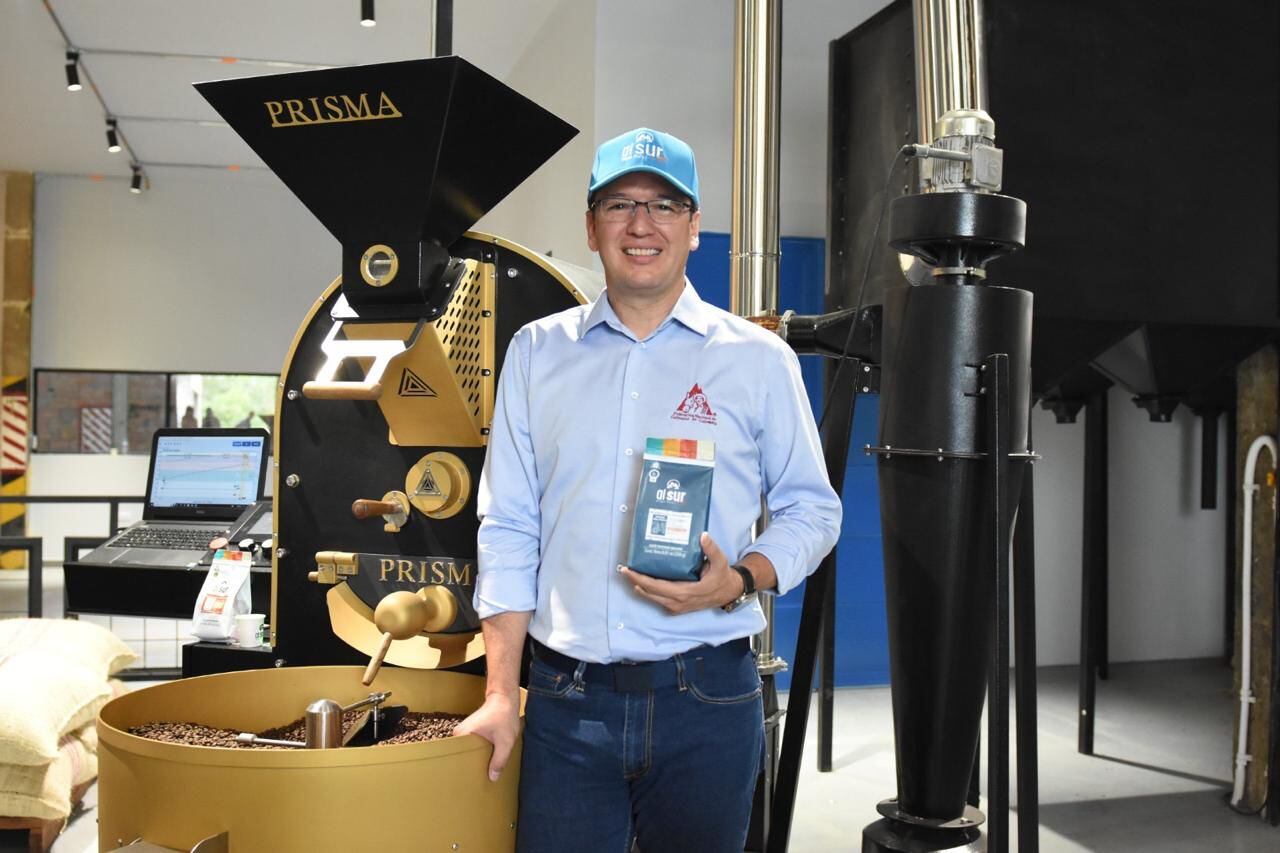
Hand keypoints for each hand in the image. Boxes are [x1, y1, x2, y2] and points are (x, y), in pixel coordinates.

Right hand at [453, 691, 520, 780]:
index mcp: (463, 735)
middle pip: (463, 755)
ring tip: (483, 770)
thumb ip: (499, 760)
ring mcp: (464, 731)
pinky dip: (479, 751)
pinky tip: (486, 759)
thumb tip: (492, 778)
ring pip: (468, 751)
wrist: (504, 698)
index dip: (466, 769)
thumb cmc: (504, 716)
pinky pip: (471, 745)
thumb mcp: (505, 741)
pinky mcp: (470, 730)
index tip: (470, 780)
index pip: (459, 757)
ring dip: (476, 758)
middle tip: (479, 779)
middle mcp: (459, 733)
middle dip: (472, 765)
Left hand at [619, 532, 743, 614]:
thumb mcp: (720, 561)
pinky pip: (658, 600)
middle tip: (623, 569)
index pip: (656, 587)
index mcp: (685, 592)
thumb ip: (711, 549)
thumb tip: (702, 535)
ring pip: (652, 598)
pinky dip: (648, 591)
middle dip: (634, 581)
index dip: (640, 578)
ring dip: (639, 586)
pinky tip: (642, 581)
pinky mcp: (677, 607)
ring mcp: (676, 607)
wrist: (728, 592)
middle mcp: (677, 602)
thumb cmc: (722, 577)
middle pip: (649, 593)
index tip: (627, 570)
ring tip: (629, 574)